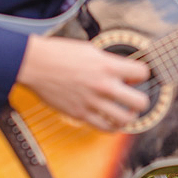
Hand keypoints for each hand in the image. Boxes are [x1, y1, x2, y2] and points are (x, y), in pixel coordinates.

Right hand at [17, 35, 150, 130]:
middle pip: (141, 102)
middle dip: (142, 101)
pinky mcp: (80, 114)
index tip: (135, 76)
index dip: (141, 75)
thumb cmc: (59, 54)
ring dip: (129, 116)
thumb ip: (109, 62)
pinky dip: (112, 126)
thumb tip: (123, 70)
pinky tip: (111, 120)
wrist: (35, 64)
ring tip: (125, 112)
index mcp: (107, 66)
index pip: (142, 73)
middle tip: (135, 98)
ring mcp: (92, 102)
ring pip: (125, 119)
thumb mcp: (90, 50)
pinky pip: (105, 128)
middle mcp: (103, 85)